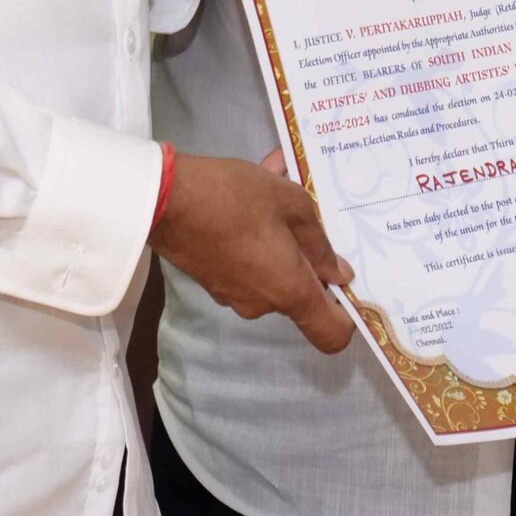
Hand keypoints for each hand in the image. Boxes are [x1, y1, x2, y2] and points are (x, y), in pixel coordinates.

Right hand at [152, 153, 357, 353]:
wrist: (163, 199)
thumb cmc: (235, 198)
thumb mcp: (290, 202)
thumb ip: (319, 241)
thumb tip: (338, 273)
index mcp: (290, 290)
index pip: (331, 333)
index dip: (349, 317)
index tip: (351, 287)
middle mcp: (263, 302)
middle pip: (300, 292)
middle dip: (307, 253)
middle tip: (310, 210)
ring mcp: (234, 293)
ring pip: (272, 268)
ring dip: (280, 234)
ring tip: (278, 182)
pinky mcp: (212, 277)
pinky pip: (247, 260)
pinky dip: (254, 233)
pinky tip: (255, 185)